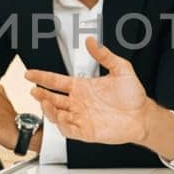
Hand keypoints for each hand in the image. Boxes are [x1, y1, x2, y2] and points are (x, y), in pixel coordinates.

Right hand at [25, 37, 150, 144]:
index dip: (42, 77)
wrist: (143, 115)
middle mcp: (79, 102)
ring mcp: (81, 117)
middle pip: (52, 98)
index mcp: (82, 87)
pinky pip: (69, 130)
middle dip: (41, 94)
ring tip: (45, 101)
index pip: (56, 82)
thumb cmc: (133, 95)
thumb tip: (92, 41)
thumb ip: (105, 55)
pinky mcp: (86, 132)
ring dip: (49, 109)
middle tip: (34, 90)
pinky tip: (62, 117)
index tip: (30, 73)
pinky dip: (62, 125)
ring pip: (57, 114)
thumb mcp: (121, 69)